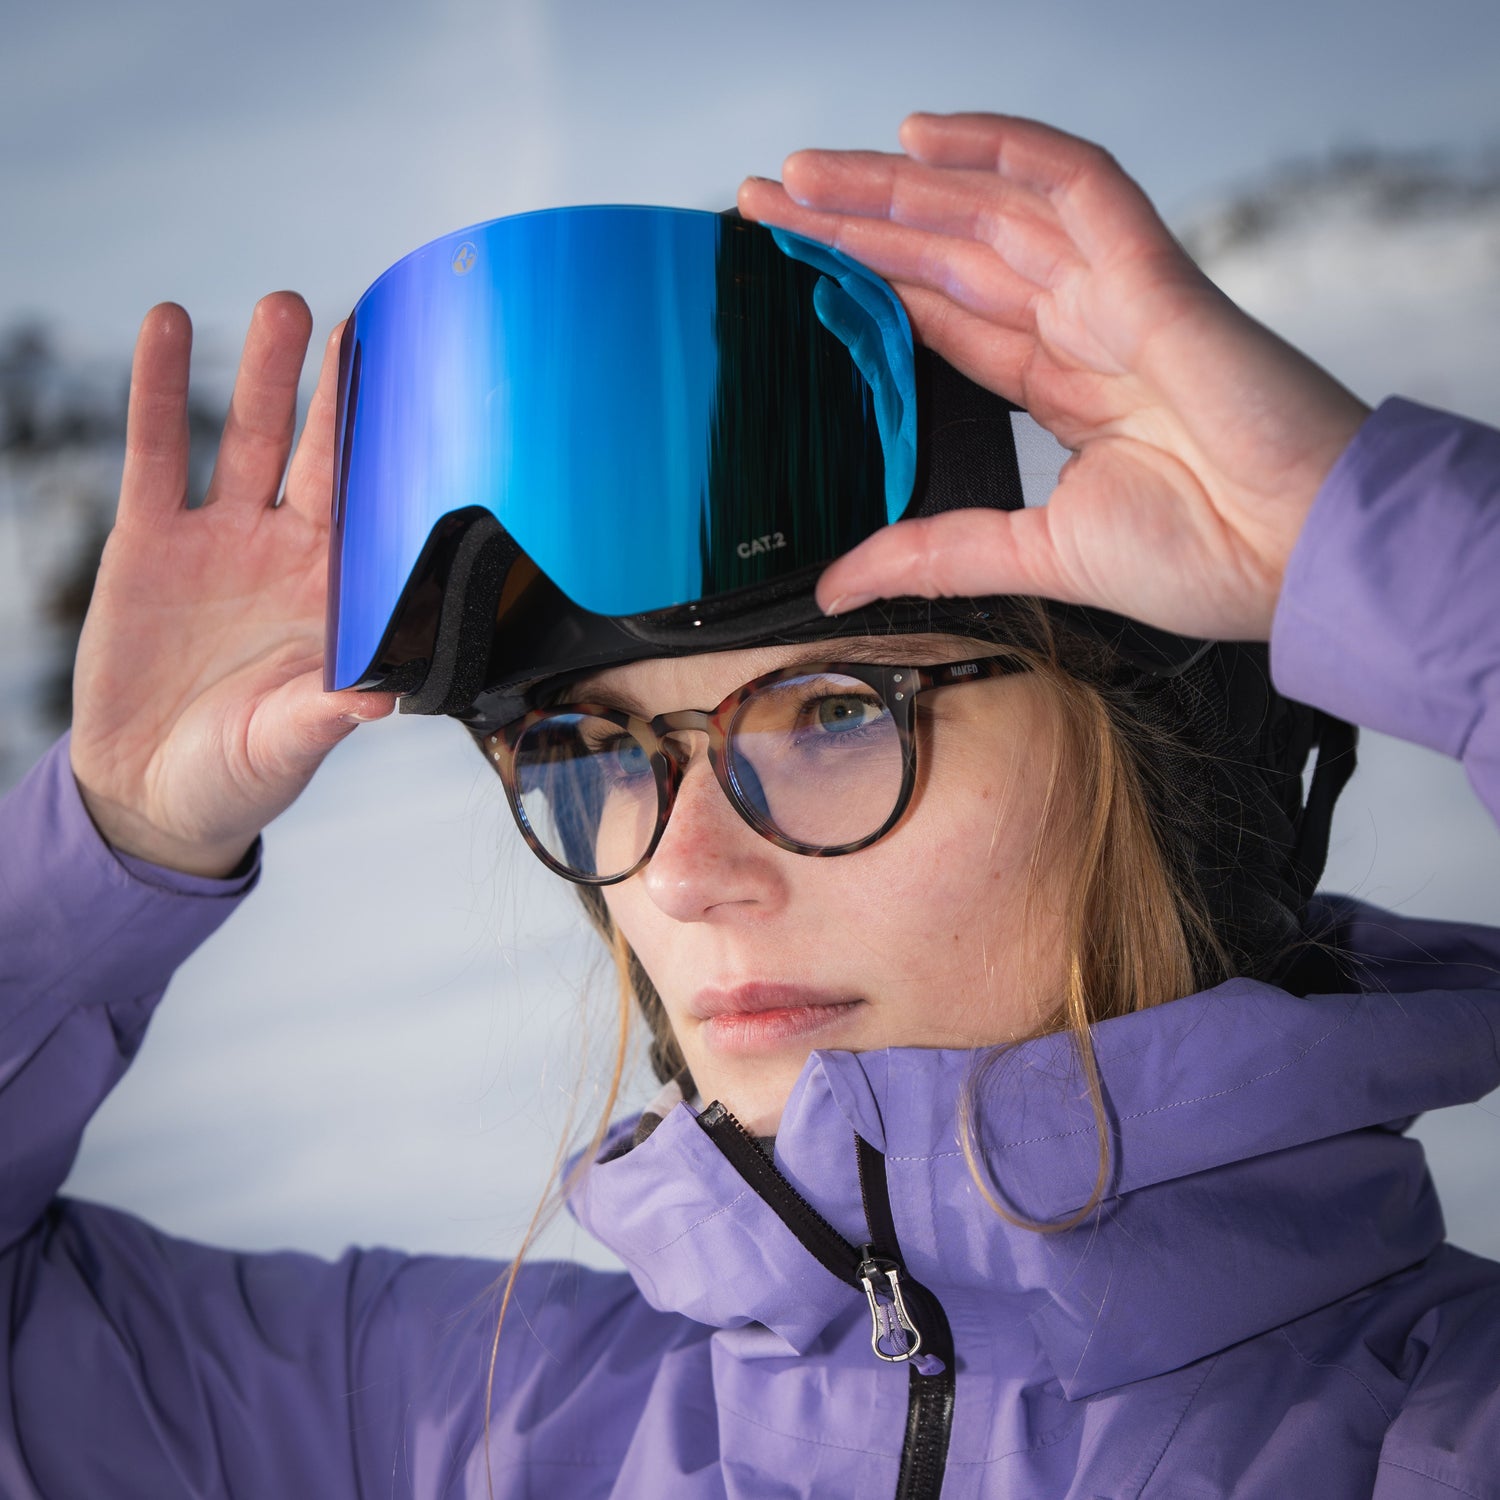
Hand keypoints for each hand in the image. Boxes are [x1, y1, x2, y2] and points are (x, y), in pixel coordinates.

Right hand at [69, 294, 393, 877]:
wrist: (151, 790)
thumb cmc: (239, 774)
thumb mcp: (286, 748)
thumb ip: (326, 716)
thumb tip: (382, 696)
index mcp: (337, 599)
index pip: (379, 516)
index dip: (401, 462)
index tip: (433, 400)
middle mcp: (289, 556)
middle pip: (324, 459)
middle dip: (343, 396)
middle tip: (370, 321)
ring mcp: (221, 540)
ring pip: (248, 439)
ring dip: (266, 375)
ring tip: (285, 305)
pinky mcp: (150, 540)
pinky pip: (156, 453)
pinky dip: (161, 391)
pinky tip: (167, 326)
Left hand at [738, 112, 1370, 641]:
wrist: (1298, 556)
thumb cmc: (1205, 555)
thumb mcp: (1036, 554)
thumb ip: (935, 554)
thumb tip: (840, 583)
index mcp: (1059, 384)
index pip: (939, 314)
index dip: (866, 283)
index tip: (792, 268)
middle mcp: (1079, 326)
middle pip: (946, 252)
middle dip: (855, 223)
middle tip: (768, 202)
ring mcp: (1112, 291)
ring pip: (988, 209)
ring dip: (896, 185)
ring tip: (805, 174)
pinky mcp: (1151, 270)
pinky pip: (1074, 181)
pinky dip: (1002, 147)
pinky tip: (922, 137)